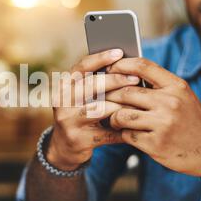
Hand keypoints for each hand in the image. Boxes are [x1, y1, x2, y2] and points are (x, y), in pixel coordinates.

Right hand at [47, 49, 140, 170]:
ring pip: (99, 108)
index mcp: (63, 86)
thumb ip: (96, 84)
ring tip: (139, 103)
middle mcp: (61, 102)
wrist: (64, 148)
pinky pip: (106, 132)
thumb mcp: (81, 98)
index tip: (119, 52)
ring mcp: (68, 121)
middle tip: (135, 78)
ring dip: (121, 105)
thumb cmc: (81, 115)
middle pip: (90, 86)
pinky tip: (135, 125)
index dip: (100, 58)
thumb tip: (126, 66)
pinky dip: (122, 129)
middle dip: (116, 80)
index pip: (80, 67)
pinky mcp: (78, 140)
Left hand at [106, 57, 200, 178]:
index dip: (121, 65)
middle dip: (110, 96)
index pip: (143, 66)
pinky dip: (123, 134)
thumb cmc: (191, 120)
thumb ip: (158, 85)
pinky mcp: (156, 144)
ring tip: (114, 119)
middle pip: (126, 92)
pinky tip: (126, 133)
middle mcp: (170, 102)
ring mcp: (163, 124)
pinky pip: (127, 135)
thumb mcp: (182, 96)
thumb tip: (124, 73)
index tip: (109, 68)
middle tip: (104, 99)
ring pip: (122, 115)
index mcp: (176, 86)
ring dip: (113, 118)